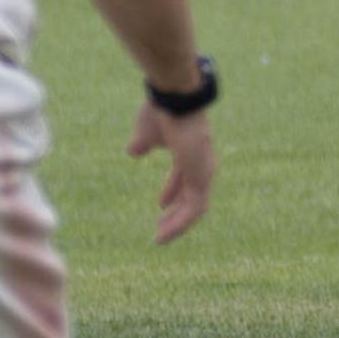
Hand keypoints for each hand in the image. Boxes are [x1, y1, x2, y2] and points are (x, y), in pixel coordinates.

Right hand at [128, 104, 214, 245]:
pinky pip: (194, 209)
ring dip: (178, 224)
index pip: (185, 178)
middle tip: (161, 229)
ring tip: (160, 238)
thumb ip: (142, 143)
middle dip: (176, 213)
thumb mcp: (147, 132)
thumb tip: (134, 152)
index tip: (160, 205)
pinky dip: (181, 223)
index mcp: (190, 152)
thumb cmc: (161, 110)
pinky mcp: (202, 177)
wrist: (173, 98)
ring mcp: (204, 170)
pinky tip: (164, 233)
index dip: (172, 193)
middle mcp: (201, 163)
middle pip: (192, 195)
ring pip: (195, 207)